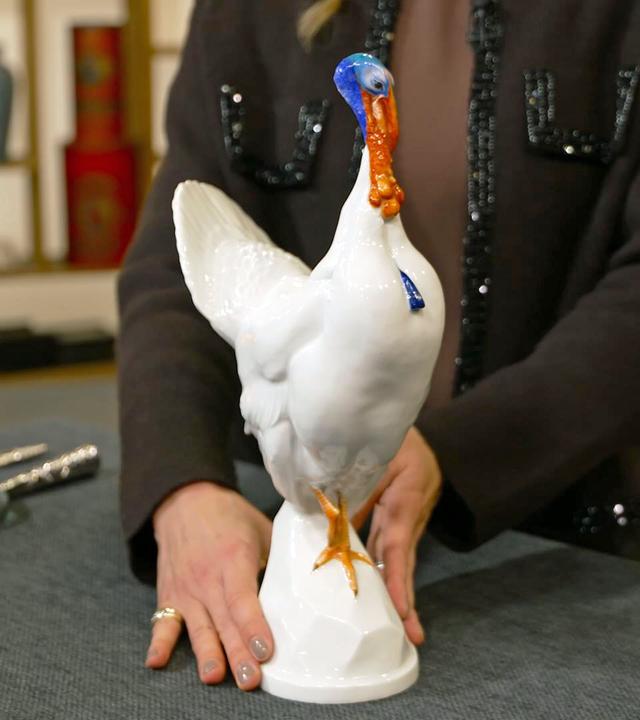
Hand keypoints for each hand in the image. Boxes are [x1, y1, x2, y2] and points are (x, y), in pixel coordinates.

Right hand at [147, 481, 272, 689]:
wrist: (185, 501)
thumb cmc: (230, 516)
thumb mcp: (261, 529)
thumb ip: (276, 559)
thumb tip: (302, 589)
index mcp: (233, 557)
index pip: (243, 597)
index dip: (254, 625)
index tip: (266, 650)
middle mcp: (207, 576)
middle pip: (224, 620)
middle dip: (237, 652)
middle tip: (250, 680)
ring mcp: (186, 588)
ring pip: (197, 627)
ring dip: (206, 653)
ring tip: (214, 676)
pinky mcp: (169, 595)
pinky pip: (162, 622)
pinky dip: (159, 642)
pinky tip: (156, 662)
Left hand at [352, 427, 442, 644]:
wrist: (400, 420)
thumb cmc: (385, 434)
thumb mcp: (371, 455)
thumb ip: (353, 487)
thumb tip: (330, 526)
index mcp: (407, 493)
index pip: (399, 540)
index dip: (397, 576)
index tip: (402, 609)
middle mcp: (411, 510)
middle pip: (403, 557)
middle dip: (405, 597)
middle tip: (412, 634)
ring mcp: (406, 515)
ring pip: (396, 555)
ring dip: (394, 588)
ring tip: (401, 626)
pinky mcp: (397, 516)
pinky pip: (387, 544)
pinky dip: (381, 567)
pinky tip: (376, 590)